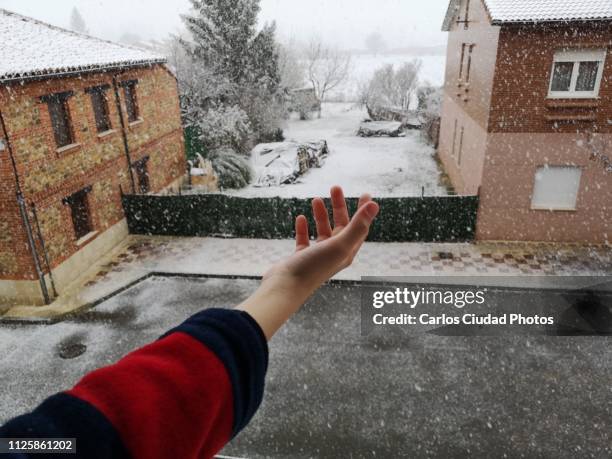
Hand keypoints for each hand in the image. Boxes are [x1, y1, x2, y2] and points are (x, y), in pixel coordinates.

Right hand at [238, 186, 378, 339]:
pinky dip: (304, 228)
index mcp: (347, 252)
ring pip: (322, 231)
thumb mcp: (340, 244)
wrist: (286, 287)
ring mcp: (317, 257)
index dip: (364, 211)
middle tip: (335, 188)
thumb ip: (358, 225)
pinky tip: (301, 217)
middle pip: (341, 226)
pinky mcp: (301, 258)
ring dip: (321, 215)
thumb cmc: (314, 267)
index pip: (360, 228)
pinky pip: (304, 240)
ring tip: (316, 199)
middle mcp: (334, 254)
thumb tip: (375, 205)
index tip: (365, 194)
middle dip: (339, 207)